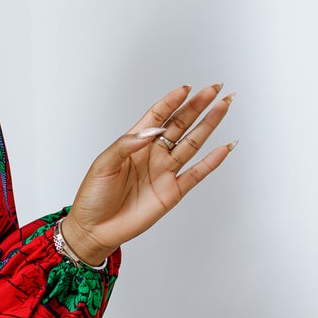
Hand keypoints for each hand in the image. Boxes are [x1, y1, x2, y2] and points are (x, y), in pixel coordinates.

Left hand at [60, 81, 236, 264]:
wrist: (95, 228)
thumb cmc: (94, 196)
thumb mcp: (104, 165)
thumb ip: (126, 145)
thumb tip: (152, 131)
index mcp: (135, 143)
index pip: (158, 115)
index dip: (172, 101)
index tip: (187, 88)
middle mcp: (153, 154)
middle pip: (181, 125)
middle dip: (198, 106)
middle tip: (215, 88)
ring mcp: (165, 172)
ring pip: (192, 143)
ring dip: (209, 125)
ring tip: (223, 106)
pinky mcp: (172, 192)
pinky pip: (196, 174)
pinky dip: (211, 162)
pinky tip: (224, 147)